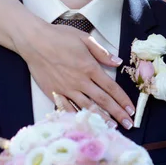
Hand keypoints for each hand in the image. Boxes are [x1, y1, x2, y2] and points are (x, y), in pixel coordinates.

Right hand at [18, 21, 134, 129]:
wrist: (34, 41)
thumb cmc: (59, 36)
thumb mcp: (84, 38)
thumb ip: (102, 52)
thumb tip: (118, 62)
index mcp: (90, 67)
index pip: (111, 87)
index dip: (122, 100)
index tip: (131, 109)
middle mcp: (80, 81)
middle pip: (103, 101)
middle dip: (117, 113)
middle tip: (128, 125)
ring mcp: (67, 89)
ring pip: (87, 107)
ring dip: (101, 118)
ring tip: (112, 128)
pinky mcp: (54, 92)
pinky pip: (68, 108)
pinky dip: (77, 117)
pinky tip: (85, 123)